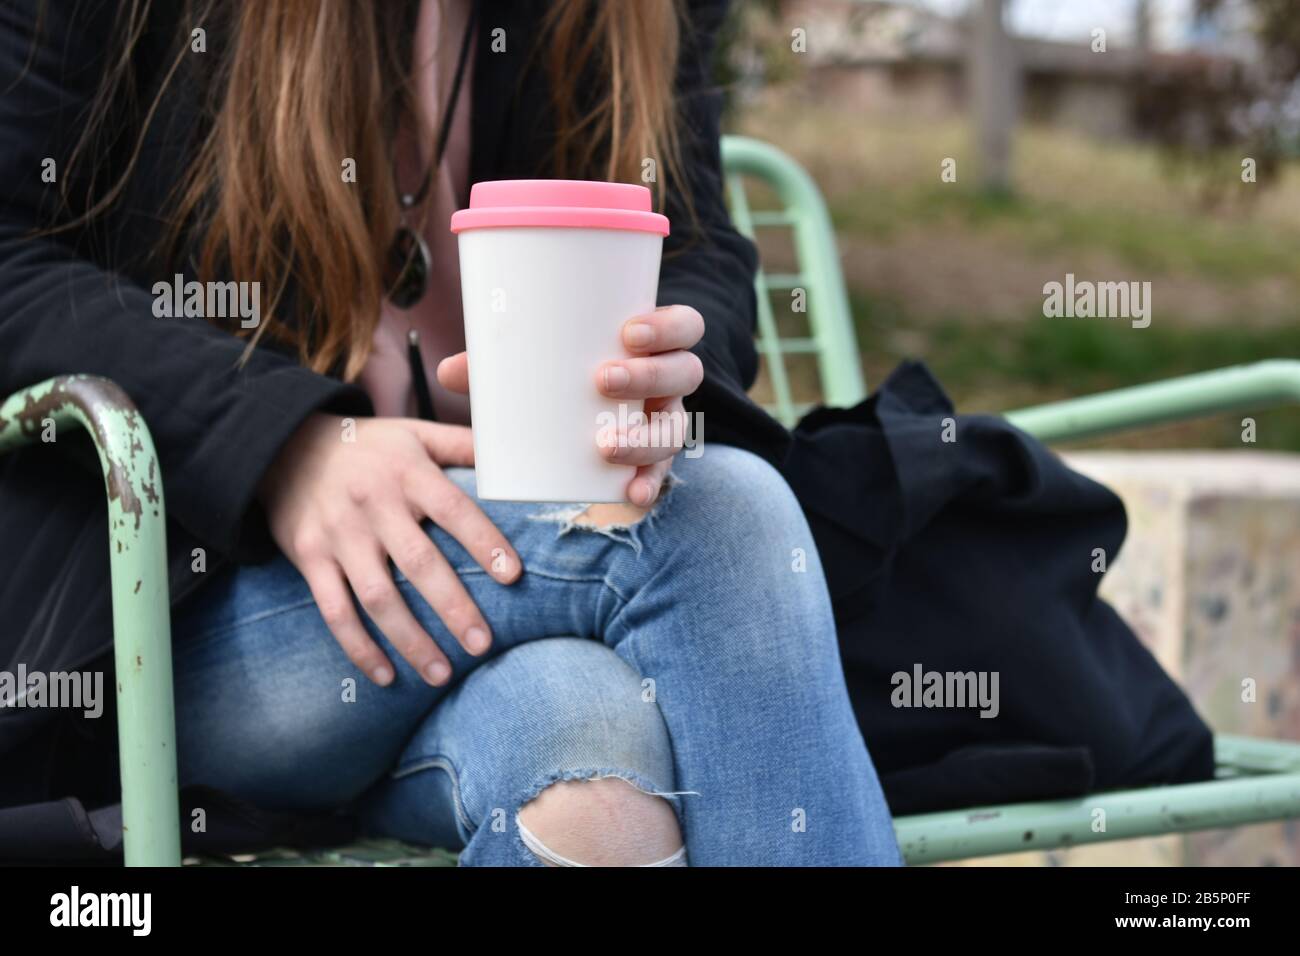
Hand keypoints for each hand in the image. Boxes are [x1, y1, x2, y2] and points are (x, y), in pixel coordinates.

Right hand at [258, 414, 520, 687]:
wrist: (284, 447)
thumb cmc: (367, 447)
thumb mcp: (414, 433)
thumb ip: (463, 444)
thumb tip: (511, 455)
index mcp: (407, 473)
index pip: (454, 509)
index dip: (484, 542)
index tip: (513, 576)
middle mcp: (373, 505)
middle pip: (418, 563)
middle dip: (452, 607)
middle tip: (482, 643)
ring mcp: (340, 535)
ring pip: (378, 597)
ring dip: (410, 640)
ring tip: (441, 673)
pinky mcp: (310, 559)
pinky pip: (335, 611)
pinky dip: (359, 647)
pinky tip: (385, 675)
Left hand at [437, 304, 704, 506]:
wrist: (576, 432)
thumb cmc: (559, 378)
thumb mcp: (533, 367)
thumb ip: (496, 365)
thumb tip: (446, 371)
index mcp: (651, 346)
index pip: (684, 325)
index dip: (667, 326)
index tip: (628, 331)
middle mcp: (668, 383)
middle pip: (685, 372)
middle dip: (649, 376)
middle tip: (603, 380)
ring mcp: (664, 423)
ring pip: (675, 428)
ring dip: (645, 437)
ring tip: (605, 444)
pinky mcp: (653, 462)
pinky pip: (661, 476)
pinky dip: (648, 486)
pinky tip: (633, 496)